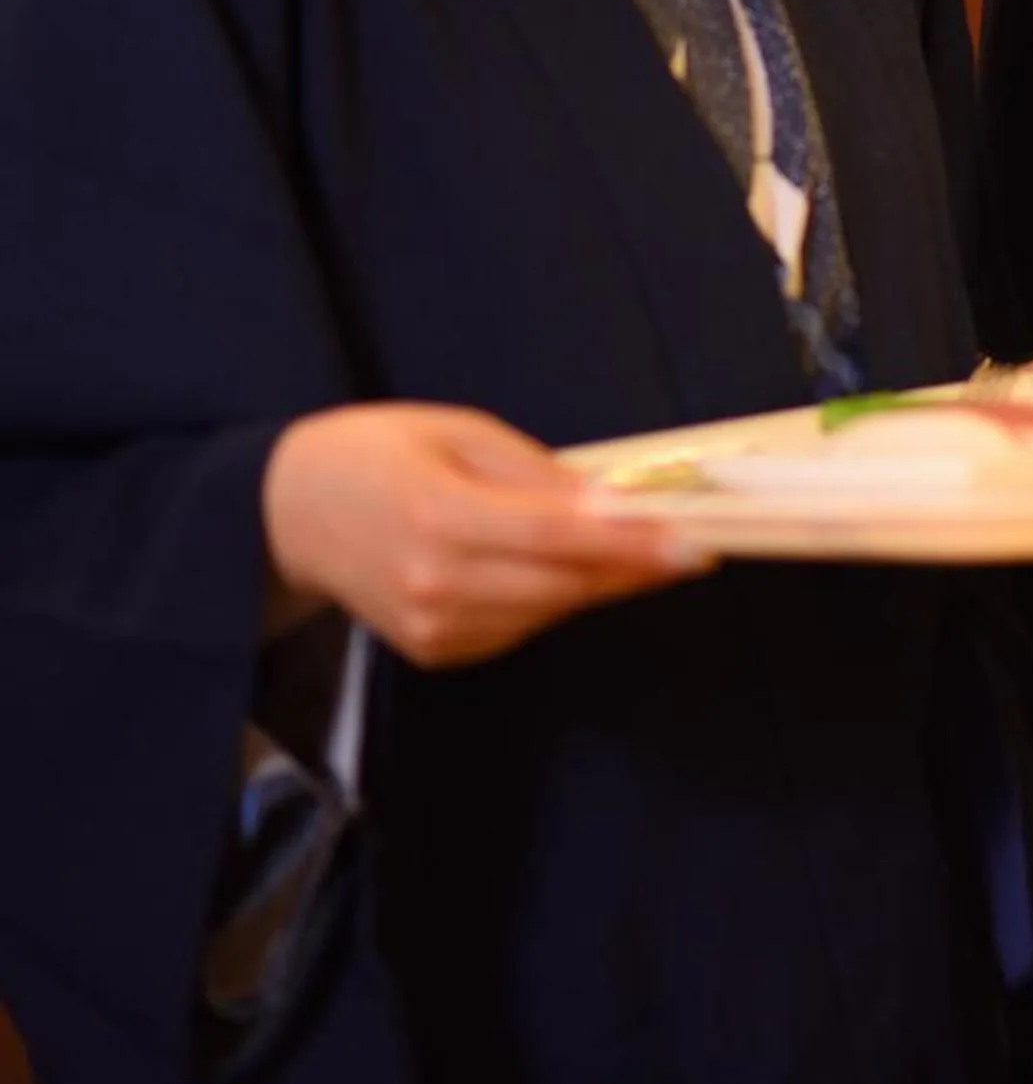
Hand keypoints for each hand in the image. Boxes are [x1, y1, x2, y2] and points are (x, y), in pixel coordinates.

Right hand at [263, 404, 714, 668]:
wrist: (286, 512)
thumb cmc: (377, 453)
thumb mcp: (458, 431)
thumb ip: (536, 472)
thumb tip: (612, 501)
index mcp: (440, 516)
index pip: (558, 538)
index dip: (632, 545)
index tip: (695, 543)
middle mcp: (434, 582)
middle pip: (563, 585)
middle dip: (635, 568)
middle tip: (695, 546)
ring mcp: (431, 627)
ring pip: (549, 612)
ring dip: (598, 583)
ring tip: (634, 548)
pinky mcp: (433, 651)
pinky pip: (519, 628)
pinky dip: (552, 600)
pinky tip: (556, 568)